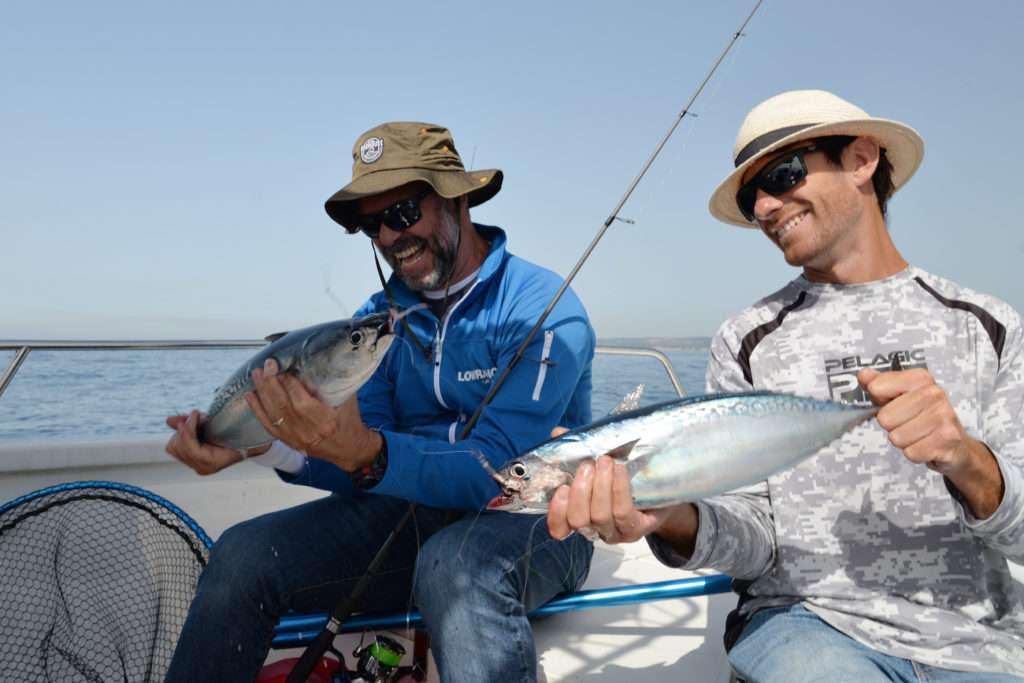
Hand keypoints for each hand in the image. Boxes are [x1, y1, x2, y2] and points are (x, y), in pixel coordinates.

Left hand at [165, 410, 262, 474]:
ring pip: (174, 447)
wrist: (251, 446)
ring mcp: (195, 466)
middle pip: (179, 447)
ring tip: (196, 421)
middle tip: (196, 414)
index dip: (189, 429)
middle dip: (185, 428)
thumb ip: (201, 422)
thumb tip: (169, 419)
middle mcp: (202, 468)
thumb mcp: (227, 426)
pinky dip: (180, 435)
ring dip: (182, 431)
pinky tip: (192, 428)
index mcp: (213, 462)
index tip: (196, 413)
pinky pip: (174, 448)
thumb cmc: (244, 437)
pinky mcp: (190, 461)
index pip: (192, 449)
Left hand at [246, 359, 380, 472]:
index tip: (283, 369)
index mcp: (326, 421)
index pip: (302, 402)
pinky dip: (258, 410)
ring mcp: (296, 439)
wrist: (349, 448)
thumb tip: (315, 363)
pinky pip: (268, 426)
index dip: (290, 385)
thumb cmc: (349, 421)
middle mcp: (309, 432)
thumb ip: (332, 384)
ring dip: (263, 393)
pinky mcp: (289, 442)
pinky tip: (251, 396)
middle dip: (272, 384)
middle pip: (284, 407)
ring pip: (274, 415)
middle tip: (267, 366)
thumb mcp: (347, 401)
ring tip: (257, 375)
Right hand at [546, 454, 676, 543]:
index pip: (559, 527)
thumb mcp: (598, 460)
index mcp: (579, 514)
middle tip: (588, 465)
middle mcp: (594, 529)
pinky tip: (620, 470)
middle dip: (581, 491)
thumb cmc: (623, 473)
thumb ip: (577, 448)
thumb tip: (557, 432)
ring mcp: (615, 532)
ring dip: (601, 486)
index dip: (556, 512)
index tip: (561, 488)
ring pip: (600, 516)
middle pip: (578, 520)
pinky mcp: (636, 530)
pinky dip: (619, 490)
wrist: (661, 486)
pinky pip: (623, 513)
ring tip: (606, 462)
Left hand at [858, 367, 972, 473]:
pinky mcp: (948, 439)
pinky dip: (915, 453)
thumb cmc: (922, 416)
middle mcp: (934, 393)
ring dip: (904, 441)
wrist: (955, 443)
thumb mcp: (898, 396)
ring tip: (919, 434)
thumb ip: (878, 384)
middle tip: (908, 423)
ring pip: (896, 437)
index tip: (894, 403)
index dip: (879, 401)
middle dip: (892, 426)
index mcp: (920, 378)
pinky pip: (911, 452)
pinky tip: (927, 445)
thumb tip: (863, 375)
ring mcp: (944, 416)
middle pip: (884, 418)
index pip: (876, 388)